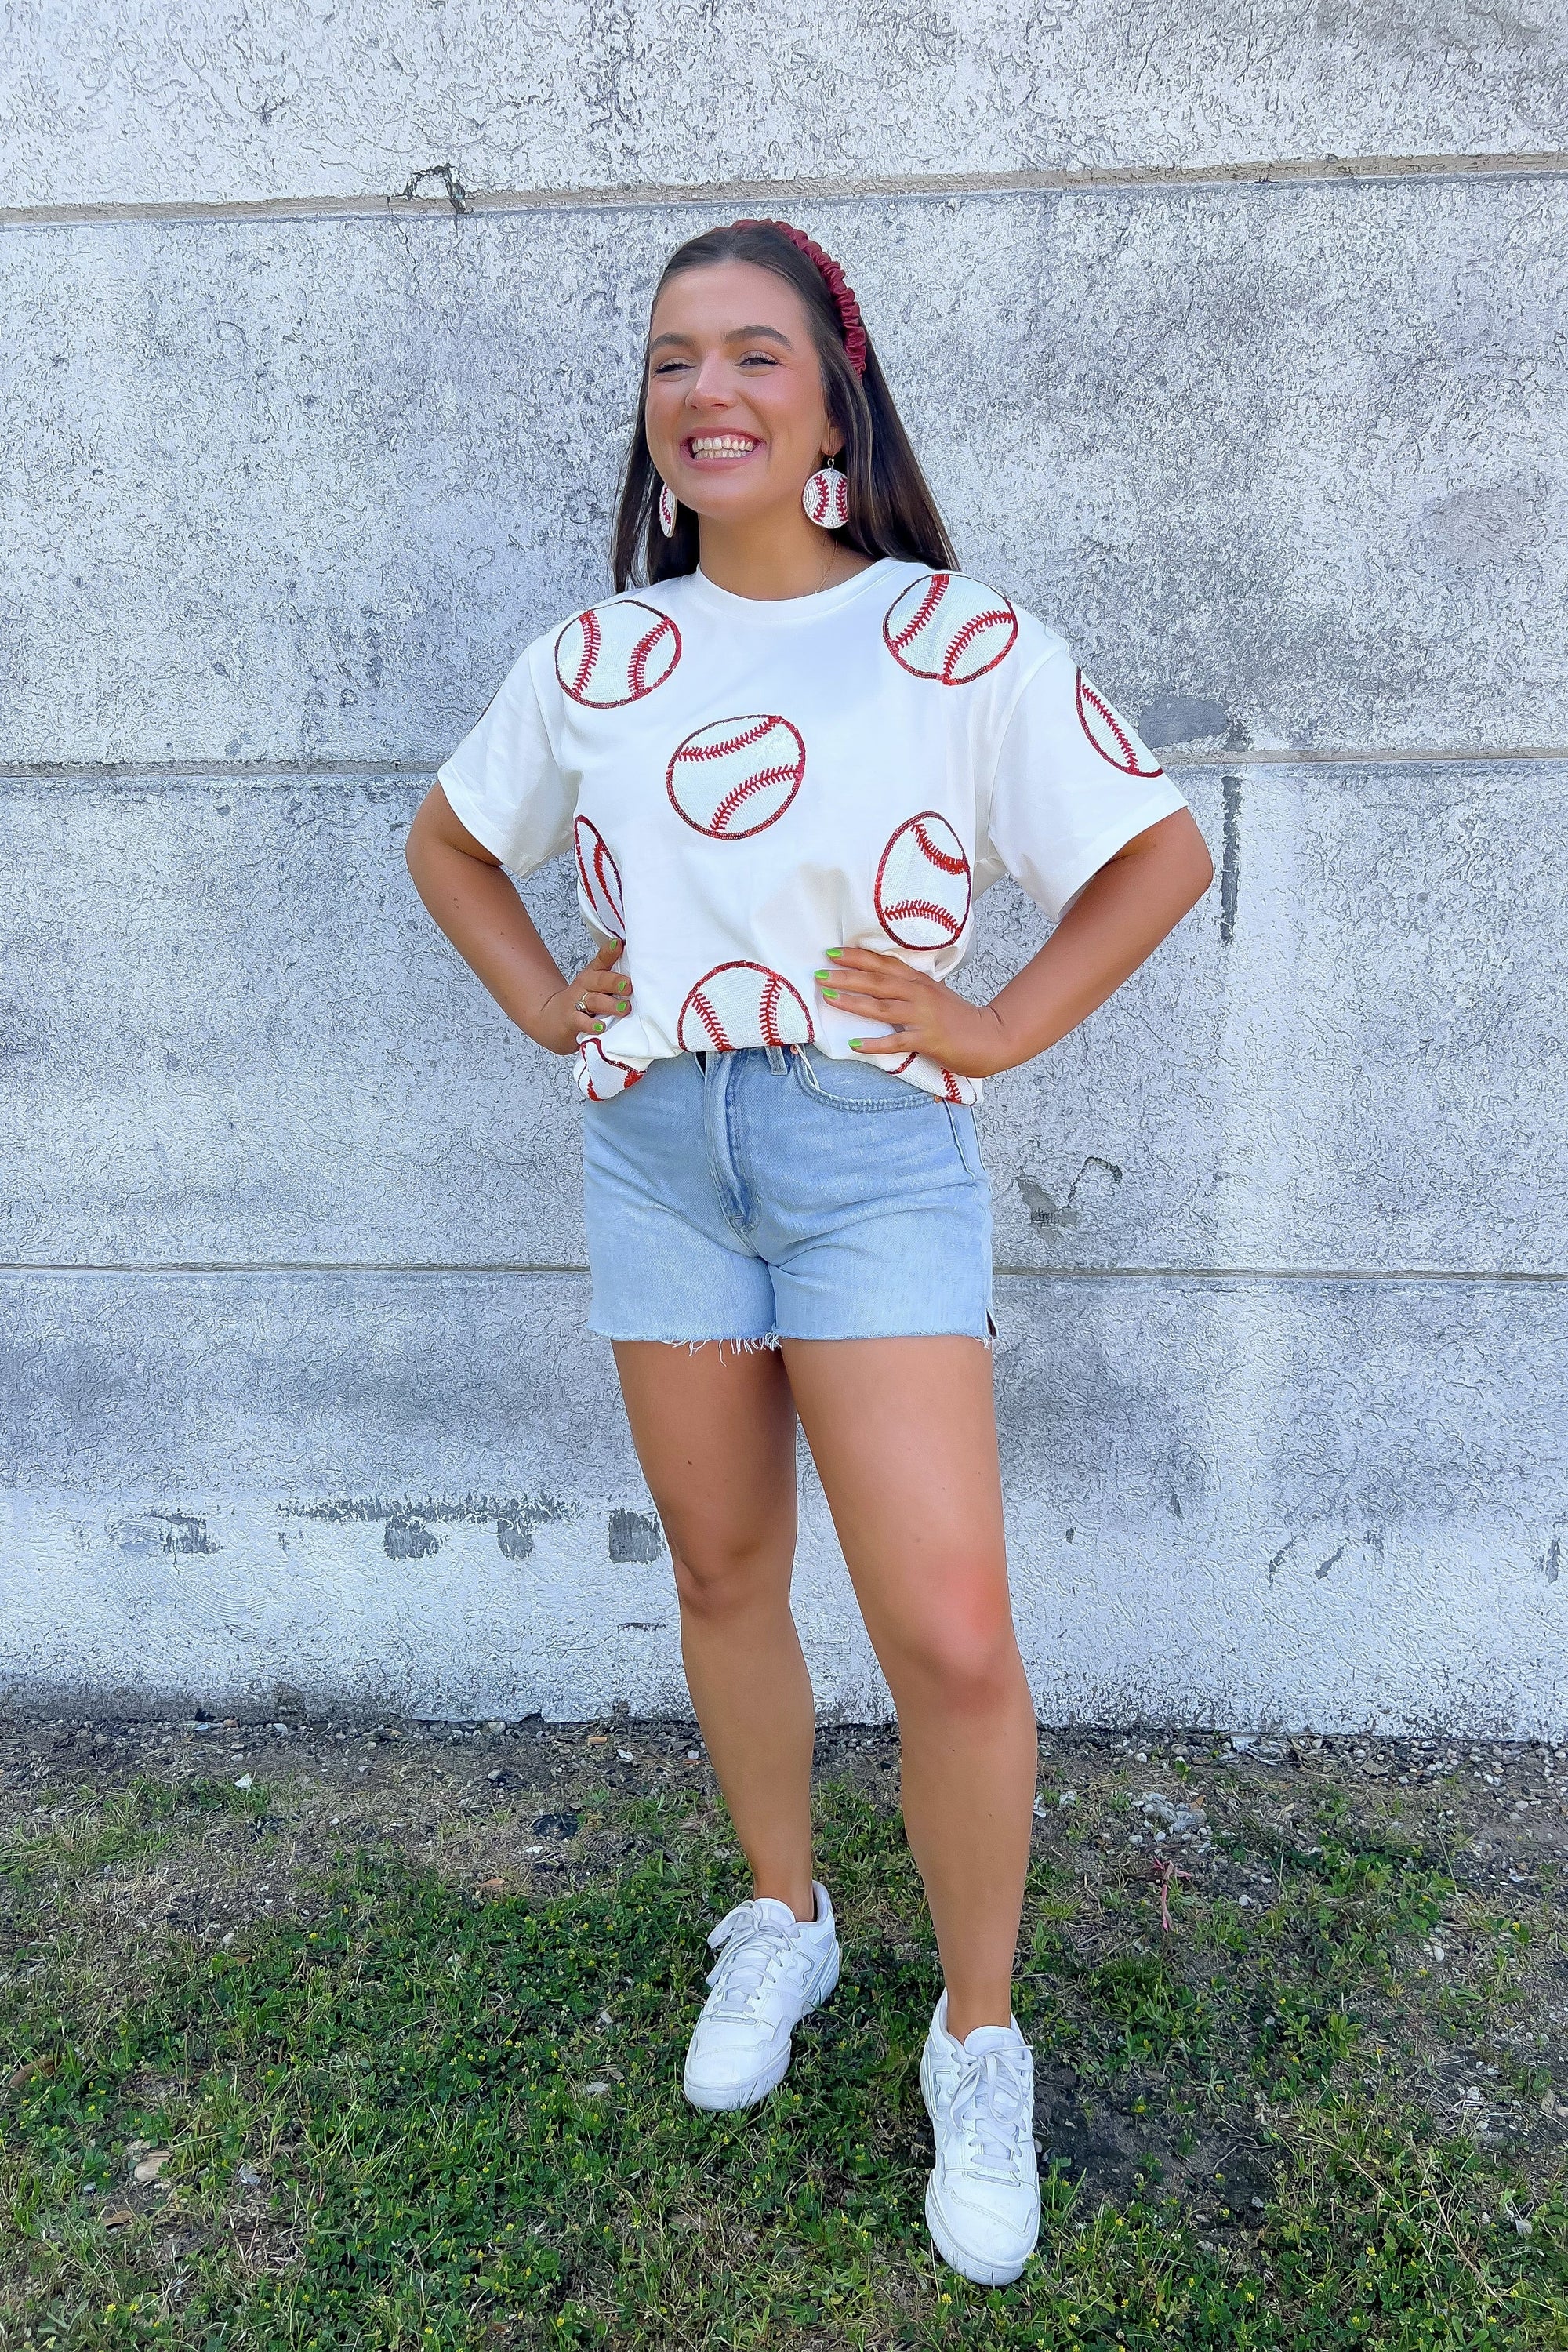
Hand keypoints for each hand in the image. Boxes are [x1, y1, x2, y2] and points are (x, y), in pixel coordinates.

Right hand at [535, 937, 632, 1055]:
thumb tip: (644, 973)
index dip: (610, 951)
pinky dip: (590, 1025)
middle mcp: (586, 986)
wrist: (553, 1019)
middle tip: (629, 986)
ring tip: (624, 1009)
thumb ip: (617, 980)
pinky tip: (600, 1027)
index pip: (603, 960)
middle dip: (615, 982)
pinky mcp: (571, 1021)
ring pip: (595, 1001)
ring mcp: (578, 1003)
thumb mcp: (599, 987)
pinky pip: (581, 1022)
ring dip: (610, 1004)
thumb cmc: (585, 1001)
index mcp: (595, 974)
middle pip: (600, 980)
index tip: (619, 944)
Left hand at [814, 947, 1014, 1077]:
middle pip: (878, 981)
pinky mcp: (928, 1040)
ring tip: (829, 998)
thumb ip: (908, 987)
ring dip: (854, 1002)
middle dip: (847, 976)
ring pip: (883, 1007)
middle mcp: (919, 994)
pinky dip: (875, 1043)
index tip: (832, 953)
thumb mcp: (932, 994)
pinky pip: (897, 1042)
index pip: (884, 964)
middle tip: (820, 974)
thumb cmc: (957, 1017)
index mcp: (919, 981)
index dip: (858, 957)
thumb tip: (878, 981)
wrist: (990, 1037)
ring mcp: (923, 1017)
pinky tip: (855, 1043)